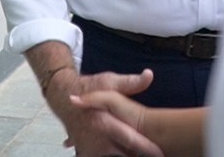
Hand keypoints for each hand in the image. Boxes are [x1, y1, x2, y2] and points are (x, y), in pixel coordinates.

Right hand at [48, 69, 163, 156]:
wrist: (63, 95)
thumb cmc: (88, 86)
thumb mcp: (109, 81)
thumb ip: (130, 82)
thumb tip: (149, 75)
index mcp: (103, 122)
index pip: (130, 139)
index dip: (147, 148)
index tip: (160, 152)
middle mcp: (95, 138)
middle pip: (123, 153)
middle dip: (136, 152)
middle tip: (153, 150)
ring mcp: (89, 147)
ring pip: (112, 155)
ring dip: (123, 152)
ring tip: (134, 148)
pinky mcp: (84, 151)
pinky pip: (99, 156)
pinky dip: (109, 152)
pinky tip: (117, 148)